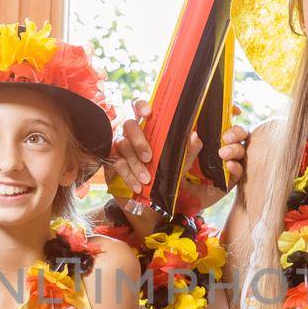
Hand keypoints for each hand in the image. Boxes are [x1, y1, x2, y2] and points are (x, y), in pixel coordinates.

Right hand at [108, 101, 250, 216]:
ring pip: (122, 146)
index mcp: (148, 128)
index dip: (140, 105)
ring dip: (135, 163)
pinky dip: (128, 175)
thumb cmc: (165, 177)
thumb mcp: (180, 165)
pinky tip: (138, 185)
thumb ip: (188, 151)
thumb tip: (195, 136)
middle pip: (129, 125)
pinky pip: (116, 164)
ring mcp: (120, 147)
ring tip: (146, 178)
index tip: (148, 113)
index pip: (138, 107)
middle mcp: (132, 134)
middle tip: (150, 157)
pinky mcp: (112, 163)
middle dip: (139, 140)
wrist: (150, 203)